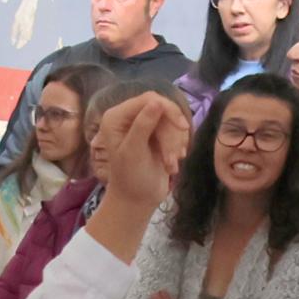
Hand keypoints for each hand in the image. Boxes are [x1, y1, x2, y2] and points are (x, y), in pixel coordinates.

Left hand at [93, 92, 189, 210]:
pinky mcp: (156, 133)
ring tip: (171, 164)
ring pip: (172, 120)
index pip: (149, 99)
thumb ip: (143, 125)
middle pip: (164, 109)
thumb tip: (157, 101)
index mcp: (116, 117)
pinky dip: (178, 145)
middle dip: (172, 134)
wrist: (137, 199)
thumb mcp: (134, 151)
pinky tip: (173, 162)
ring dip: (176, 143)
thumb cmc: (131, 178)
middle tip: (174, 157)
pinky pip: (176, 129)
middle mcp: (128, 116)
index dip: (168, 110)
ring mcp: (143, 124)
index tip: (182, 127)